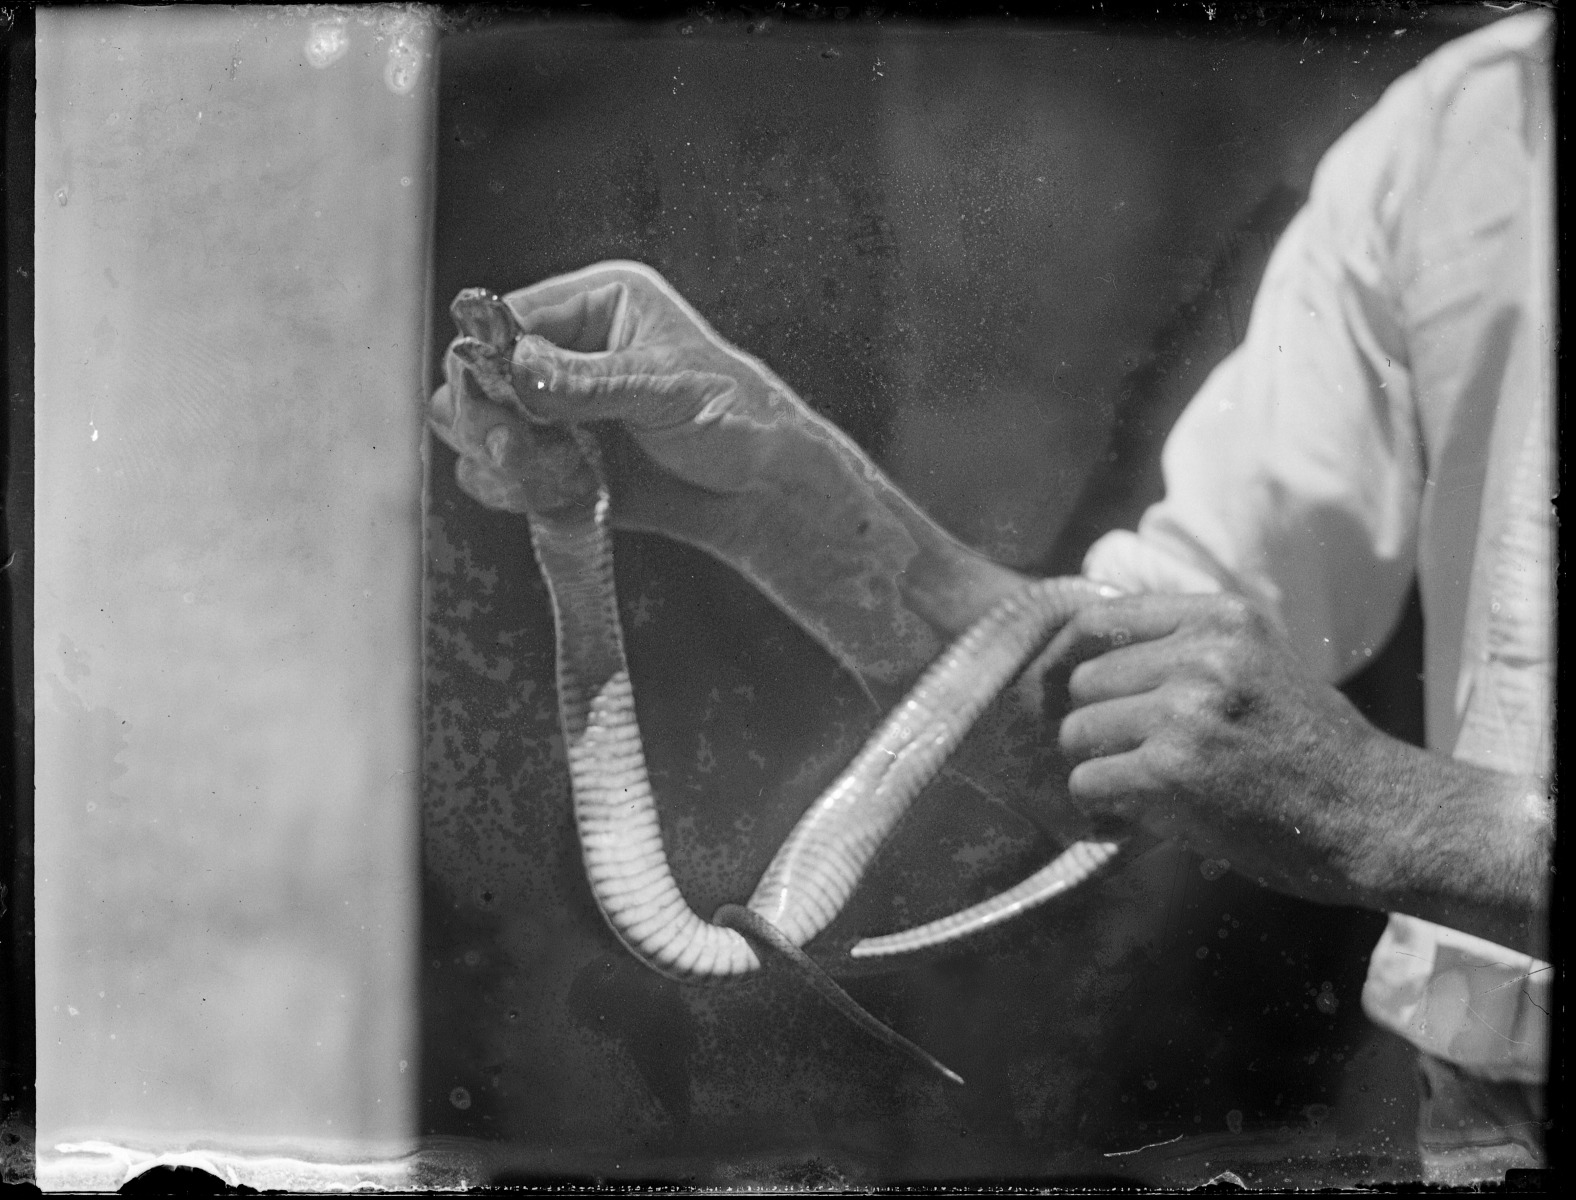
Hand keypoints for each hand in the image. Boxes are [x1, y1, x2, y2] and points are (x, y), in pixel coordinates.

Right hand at [428, 261, 1025, 690]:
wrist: (766, 493)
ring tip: (557, 478)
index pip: (503, 319)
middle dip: (487, 418)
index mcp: (598, 305)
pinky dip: (515, 491)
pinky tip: (562, 497)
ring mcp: (555, 410)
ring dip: (502, 461)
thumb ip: (588, 383)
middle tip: (521, 451)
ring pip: (477, 430)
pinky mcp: (554, 461)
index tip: (500, 404)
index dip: (487, 361)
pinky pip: (499, 475)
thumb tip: (517, 370)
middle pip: (474, 375)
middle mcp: (567, 352)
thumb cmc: (739, 421)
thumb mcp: (666, 391)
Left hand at [1040, 591, 1549, 952]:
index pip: (1101, 619)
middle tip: (1129, 758)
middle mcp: (1201, 655)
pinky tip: (1136, 820)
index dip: (1078, 662)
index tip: (1085, 698)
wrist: (1377, 817)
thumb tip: (1088, 655)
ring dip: (1099, 768)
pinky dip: (1102, 809)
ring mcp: (1183, 711)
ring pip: (1078, 733)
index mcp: (1223, 619)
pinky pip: (1088, 783)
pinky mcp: (1170, 770)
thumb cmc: (1318, 751)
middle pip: (1085, 682)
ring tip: (1138, 791)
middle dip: (1098, 725)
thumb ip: (1189, 650)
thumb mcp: (1261, 665)